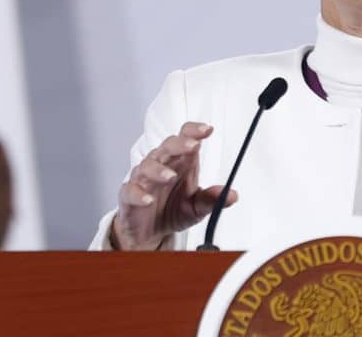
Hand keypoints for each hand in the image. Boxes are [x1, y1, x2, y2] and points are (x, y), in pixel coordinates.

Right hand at [111, 122, 236, 249]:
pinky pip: (131, 190)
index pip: (185, 138)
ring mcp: (144, 179)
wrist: (152, 231)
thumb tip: (232, 195)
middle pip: (167, 147)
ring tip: (170, 176)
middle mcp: (162, 165)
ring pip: (147, 166)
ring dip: (159, 170)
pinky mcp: (129, 195)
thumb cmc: (173, 209)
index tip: (208, 130)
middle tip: (193, 145)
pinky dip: (139, 194)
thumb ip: (212, 199)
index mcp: (180, 162)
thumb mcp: (197, 207)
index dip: (194, 131)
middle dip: (180, 144)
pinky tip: (148, 199)